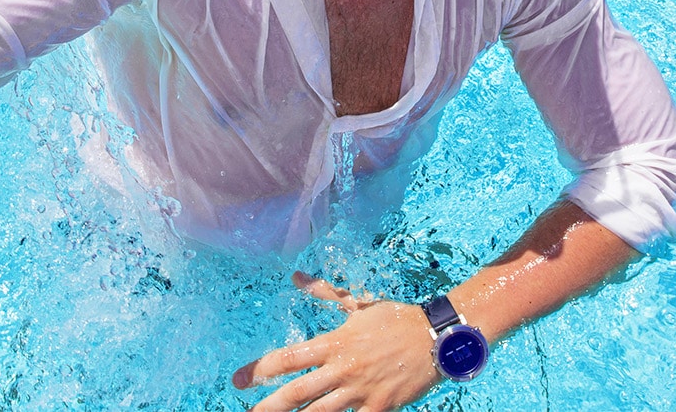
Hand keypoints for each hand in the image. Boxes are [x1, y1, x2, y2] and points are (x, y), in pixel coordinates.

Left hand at [233, 271, 441, 411]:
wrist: (437, 338)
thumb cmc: (395, 319)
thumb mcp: (358, 304)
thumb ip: (325, 292)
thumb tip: (296, 276)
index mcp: (334, 343)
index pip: (289, 358)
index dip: (261, 370)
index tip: (239, 381)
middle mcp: (343, 369)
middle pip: (297, 393)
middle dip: (268, 407)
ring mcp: (361, 391)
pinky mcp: (380, 408)